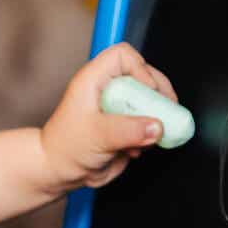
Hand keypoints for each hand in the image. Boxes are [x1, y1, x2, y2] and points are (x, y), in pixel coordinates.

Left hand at [39, 43, 177, 193]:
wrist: (60, 172)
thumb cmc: (65, 147)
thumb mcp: (97, 135)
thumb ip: (128, 130)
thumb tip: (156, 126)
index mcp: (94, 80)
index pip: (123, 55)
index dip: (140, 69)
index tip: (149, 91)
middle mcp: (108, 89)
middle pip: (144, 75)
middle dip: (158, 93)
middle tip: (166, 111)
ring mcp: (118, 107)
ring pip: (150, 100)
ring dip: (156, 117)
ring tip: (150, 134)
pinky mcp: (126, 125)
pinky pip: (148, 122)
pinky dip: (150, 134)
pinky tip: (137, 148)